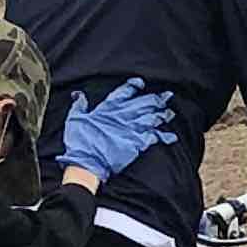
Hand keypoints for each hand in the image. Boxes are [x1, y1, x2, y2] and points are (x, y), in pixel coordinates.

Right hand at [60, 77, 176, 182]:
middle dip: (158, 99)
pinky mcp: (138, 143)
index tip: (141, 84)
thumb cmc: (80, 142)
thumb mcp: (74, 118)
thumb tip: (79, 95)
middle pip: (146, 102)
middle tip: (167, 96)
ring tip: (170, 113)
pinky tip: (172, 137)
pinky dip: (165, 137)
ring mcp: (132, 128)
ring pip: (153, 117)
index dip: (135, 86)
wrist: (87, 162)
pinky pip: (156, 137)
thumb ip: (79, 105)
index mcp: (109, 107)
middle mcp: (124, 115)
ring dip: (163, 115)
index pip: (126, 91)